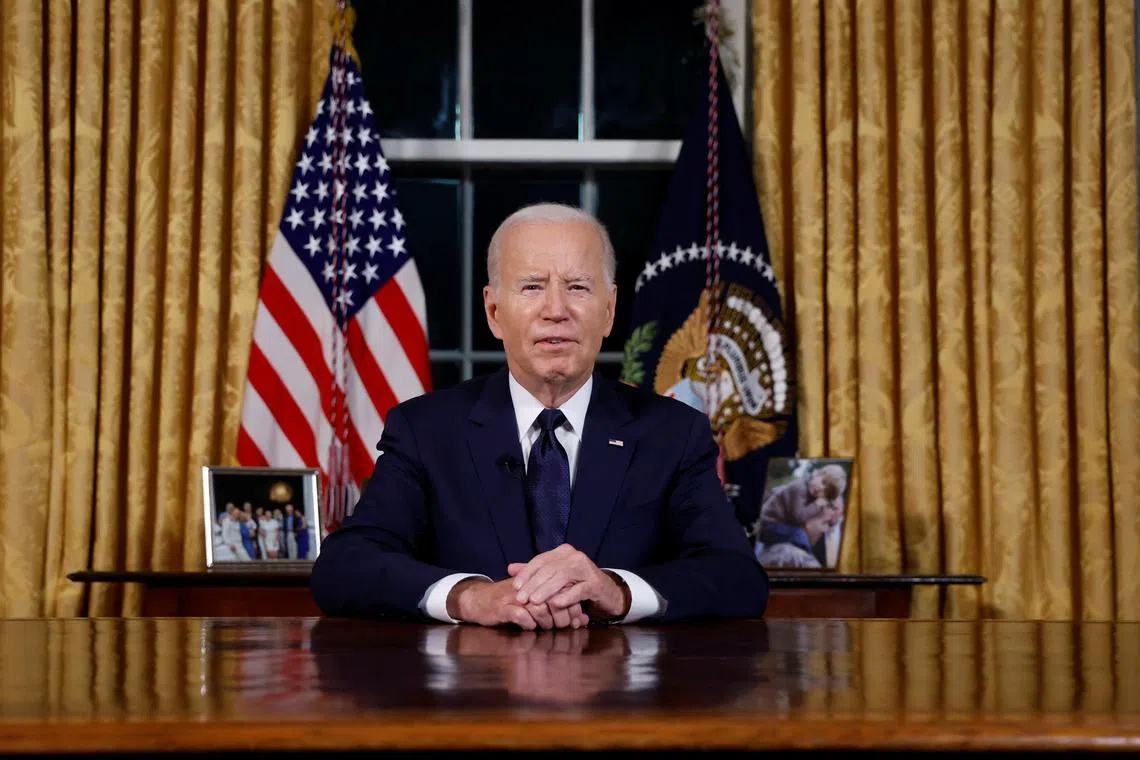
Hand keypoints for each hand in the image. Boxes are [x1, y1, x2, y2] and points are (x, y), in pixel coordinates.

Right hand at [446, 578, 588, 629]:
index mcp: (538, 581)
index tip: (579, 619)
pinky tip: (531, 627)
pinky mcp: (502, 608)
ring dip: (547, 622)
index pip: (562, 589)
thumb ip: (561, 608)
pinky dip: (529, 624)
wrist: (480, 600)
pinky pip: (520, 616)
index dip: (573, 606)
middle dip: (564, 616)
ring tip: (550, 628)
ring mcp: (514, 597)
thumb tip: (585, 619)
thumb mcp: (537, 601)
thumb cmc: (513, 602)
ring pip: (539, 608)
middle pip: (554, 599)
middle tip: (568, 627)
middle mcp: (528, 587)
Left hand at [508, 545, 628, 619]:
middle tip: (521, 598)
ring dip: (546, 590)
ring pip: (563, 577)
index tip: (515, 586)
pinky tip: (556, 604)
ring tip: (534, 601)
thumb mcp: (554, 578)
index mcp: (563, 552)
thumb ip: (534, 572)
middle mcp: (575, 556)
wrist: (606, 593)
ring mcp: (586, 569)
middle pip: (550, 568)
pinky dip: (567, 596)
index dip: (527, 573)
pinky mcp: (596, 583)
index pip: (540, 560)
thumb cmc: (576, 585)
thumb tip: (510, 568)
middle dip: (533, 584)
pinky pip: (579, 589)